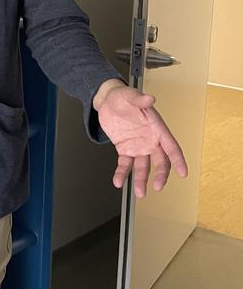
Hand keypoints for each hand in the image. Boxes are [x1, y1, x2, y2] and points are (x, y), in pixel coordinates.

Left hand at [93, 79, 187, 197]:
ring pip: (143, 167)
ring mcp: (138, 146)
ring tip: (139, 193)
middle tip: (158, 186)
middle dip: (161, 175)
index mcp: (157, 128)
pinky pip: (125, 164)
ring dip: (141, 180)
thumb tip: (149, 99)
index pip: (171, 146)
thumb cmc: (122, 97)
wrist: (106, 101)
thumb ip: (139, 99)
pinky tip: (118, 181)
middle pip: (160, 161)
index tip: (183, 173)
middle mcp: (150, 140)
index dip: (178, 160)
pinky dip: (122, 173)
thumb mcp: (129, 95)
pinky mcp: (125, 149)